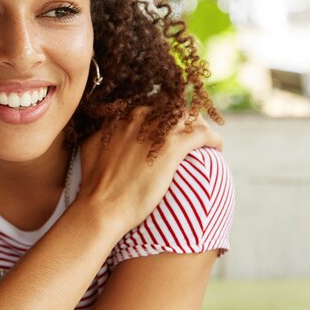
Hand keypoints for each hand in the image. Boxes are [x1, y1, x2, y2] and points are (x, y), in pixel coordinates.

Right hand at [76, 107, 222, 238]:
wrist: (102, 204)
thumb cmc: (94, 182)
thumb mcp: (92, 145)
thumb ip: (104, 132)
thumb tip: (107, 130)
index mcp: (124, 114)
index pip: (154, 105)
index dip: (165, 115)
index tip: (171, 127)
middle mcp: (141, 116)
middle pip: (174, 108)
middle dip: (184, 118)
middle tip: (190, 133)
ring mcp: (158, 130)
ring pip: (191, 118)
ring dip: (200, 126)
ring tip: (205, 139)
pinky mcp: (174, 146)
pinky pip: (203, 135)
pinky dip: (213, 139)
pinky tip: (217, 147)